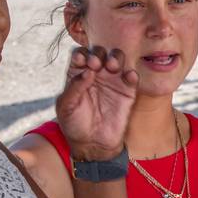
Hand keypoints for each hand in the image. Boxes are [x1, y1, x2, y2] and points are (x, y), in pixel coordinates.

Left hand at [56, 46, 137, 160]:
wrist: (92, 144)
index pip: (80, 54)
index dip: (82, 54)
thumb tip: (88, 71)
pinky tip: (128, 77)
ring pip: (116, 58)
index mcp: (77, 74)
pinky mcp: (127, 92)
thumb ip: (74, 88)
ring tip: (112, 66)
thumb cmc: (74, 124)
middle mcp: (95, 74)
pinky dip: (131, 73)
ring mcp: (111, 81)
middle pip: (99, 52)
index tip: (83, 62)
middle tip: (97, 65)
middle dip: (98, 54)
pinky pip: (132, 76)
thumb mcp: (66, 107)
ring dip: (116, 57)